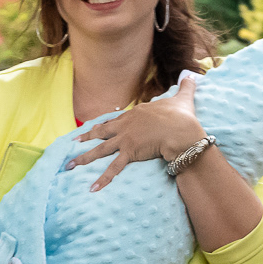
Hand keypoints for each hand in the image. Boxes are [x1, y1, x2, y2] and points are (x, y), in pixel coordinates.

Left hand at [68, 72, 204, 190]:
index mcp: (136, 113)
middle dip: (88, 136)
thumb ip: (186, 87)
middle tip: (75, 140)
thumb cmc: (181, 115)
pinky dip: (102, 179)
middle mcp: (126, 125)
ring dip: (84, 158)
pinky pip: (113, 168)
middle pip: (103, 131)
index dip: (107, 123)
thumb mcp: (183, 98)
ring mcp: (125, 139)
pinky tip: (92, 188)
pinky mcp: (129, 152)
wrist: (180, 129)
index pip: (118, 119)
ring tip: (70, 165)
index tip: (98, 127)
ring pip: (100, 149)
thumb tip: (193, 75)